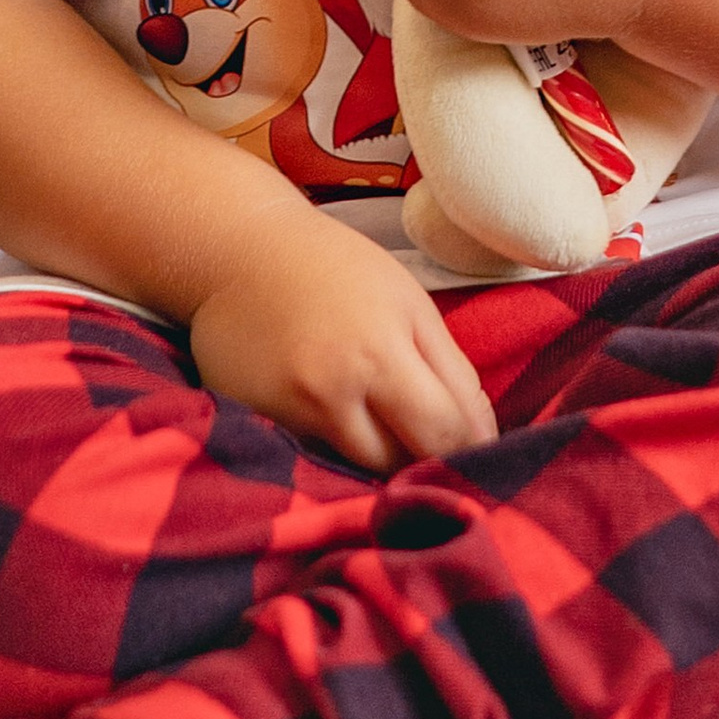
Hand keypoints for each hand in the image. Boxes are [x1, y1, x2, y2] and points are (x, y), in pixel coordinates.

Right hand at [191, 212, 495, 471]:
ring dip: (382, 455)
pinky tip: (336, 415)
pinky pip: (318, 455)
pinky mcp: (261, 423)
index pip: (447, 430)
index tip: (478, 449)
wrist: (239, 250)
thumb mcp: (408, 301)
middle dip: (428, 458)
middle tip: (434, 446)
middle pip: (404, 462)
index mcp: (384, 351)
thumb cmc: (336, 267)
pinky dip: (337, 444)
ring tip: (385, 427)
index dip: (472, 447)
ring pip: (362, 468)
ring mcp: (294, 412)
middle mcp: (337, 390)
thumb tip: (478, 431)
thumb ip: (449, 367)